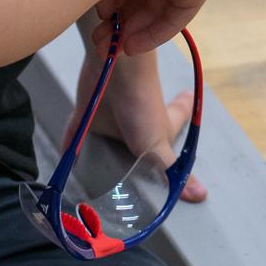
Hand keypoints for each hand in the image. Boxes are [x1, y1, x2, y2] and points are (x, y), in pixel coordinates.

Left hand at [72, 21, 206, 202]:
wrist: (115, 70)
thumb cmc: (142, 106)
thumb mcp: (158, 146)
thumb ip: (171, 172)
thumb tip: (201, 195)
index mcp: (158, 131)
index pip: (178, 121)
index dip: (185, 112)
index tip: (190, 100)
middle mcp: (135, 125)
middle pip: (139, 137)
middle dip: (135, 152)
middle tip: (128, 174)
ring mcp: (110, 119)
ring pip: (107, 137)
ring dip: (101, 154)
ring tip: (92, 181)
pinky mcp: (85, 115)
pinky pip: (75, 134)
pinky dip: (70, 146)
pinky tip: (63, 162)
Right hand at [96, 0, 212, 56]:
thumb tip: (101, 10)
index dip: (114, 2)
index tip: (99, 21)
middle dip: (121, 22)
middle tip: (100, 42)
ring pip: (158, 8)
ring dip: (133, 31)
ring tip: (109, 49)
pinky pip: (176, 16)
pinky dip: (153, 33)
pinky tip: (130, 46)